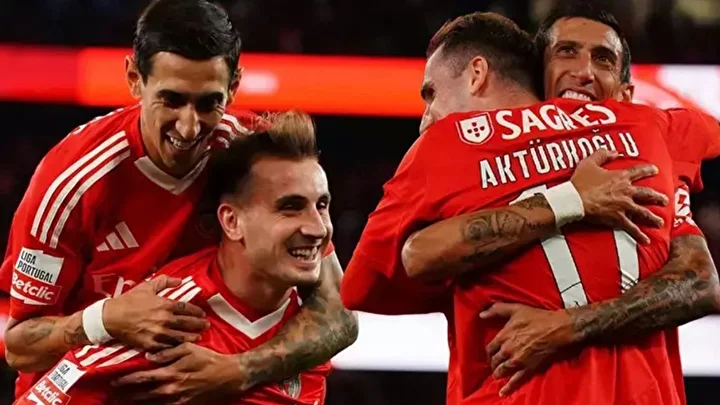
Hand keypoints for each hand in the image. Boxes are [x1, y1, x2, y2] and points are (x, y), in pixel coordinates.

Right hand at [103, 276, 209, 351]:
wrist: (111, 317)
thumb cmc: (129, 300)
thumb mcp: (147, 286)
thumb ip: (165, 281)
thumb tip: (179, 281)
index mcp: (165, 305)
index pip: (186, 309)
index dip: (196, 312)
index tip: (203, 314)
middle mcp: (164, 320)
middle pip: (186, 323)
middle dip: (198, 325)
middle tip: (207, 326)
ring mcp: (158, 333)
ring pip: (179, 337)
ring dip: (190, 337)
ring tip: (198, 337)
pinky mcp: (150, 344)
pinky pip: (166, 347)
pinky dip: (175, 347)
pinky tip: (181, 347)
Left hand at [112, 343, 241, 404]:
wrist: (229, 375)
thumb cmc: (209, 358)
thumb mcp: (189, 349)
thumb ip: (169, 352)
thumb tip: (149, 356)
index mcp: (170, 373)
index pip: (143, 377)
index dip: (127, 380)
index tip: (114, 381)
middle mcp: (171, 389)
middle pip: (143, 394)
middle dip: (128, 395)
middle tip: (114, 396)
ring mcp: (178, 399)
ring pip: (152, 404)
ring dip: (138, 403)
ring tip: (126, 402)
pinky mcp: (185, 404)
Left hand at [480, 303, 575, 396]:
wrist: (558, 329)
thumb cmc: (538, 317)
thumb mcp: (516, 309)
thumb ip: (497, 310)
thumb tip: (481, 315)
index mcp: (503, 336)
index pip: (489, 348)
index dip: (489, 353)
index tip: (491, 354)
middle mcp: (507, 350)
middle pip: (494, 361)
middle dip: (493, 364)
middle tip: (494, 365)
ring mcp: (517, 361)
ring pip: (502, 371)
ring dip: (498, 374)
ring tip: (497, 375)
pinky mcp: (528, 369)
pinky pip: (515, 381)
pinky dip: (508, 387)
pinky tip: (503, 392)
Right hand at [570, 149, 668, 243]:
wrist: (575, 200)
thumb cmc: (580, 182)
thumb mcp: (589, 163)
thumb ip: (602, 154)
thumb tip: (613, 151)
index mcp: (620, 177)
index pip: (638, 172)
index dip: (648, 170)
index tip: (655, 170)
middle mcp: (626, 191)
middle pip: (647, 194)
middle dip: (657, 197)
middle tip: (665, 201)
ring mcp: (624, 206)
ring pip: (643, 212)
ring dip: (653, 218)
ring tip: (660, 222)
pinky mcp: (618, 218)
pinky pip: (631, 228)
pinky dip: (639, 235)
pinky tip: (646, 240)